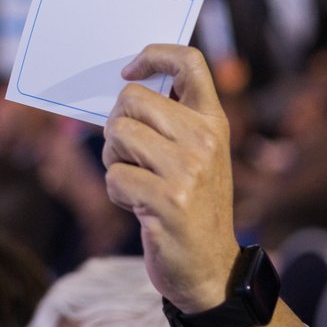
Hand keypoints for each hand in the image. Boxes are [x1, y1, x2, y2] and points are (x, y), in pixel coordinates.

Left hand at [101, 44, 239, 312]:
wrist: (210, 271)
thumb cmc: (191, 206)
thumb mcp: (196, 157)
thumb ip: (171, 121)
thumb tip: (126, 85)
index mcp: (214, 122)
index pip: (190, 62)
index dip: (153, 55)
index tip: (129, 71)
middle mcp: (205, 140)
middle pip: (132, 98)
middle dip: (116, 124)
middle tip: (128, 153)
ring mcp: (189, 171)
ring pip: (118, 134)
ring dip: (113, 158)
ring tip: (135, 180)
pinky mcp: (169, 201)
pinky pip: (114, 175)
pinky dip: (116, 191)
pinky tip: (138, 206)